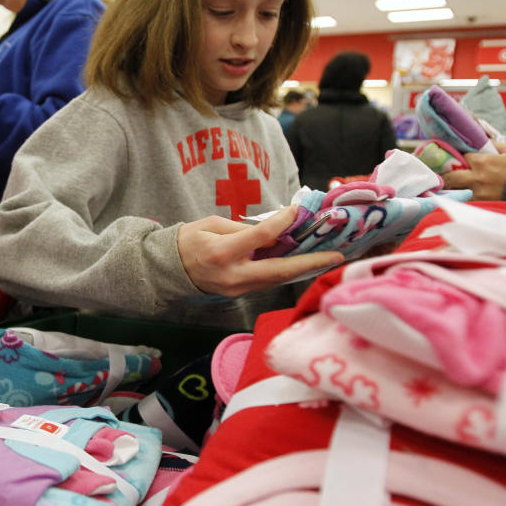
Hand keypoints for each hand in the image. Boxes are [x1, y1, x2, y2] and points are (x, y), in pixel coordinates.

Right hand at [177, 206, 343, 296]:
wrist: (168, 270)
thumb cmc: (188, 241)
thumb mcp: (211, 224)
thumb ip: (243, 229)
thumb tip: (274, 231)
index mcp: (222, 253)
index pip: (261, 238)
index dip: (282, 223)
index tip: (298, 211)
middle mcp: (233, 276)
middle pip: (279, 271)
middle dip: (311, 263)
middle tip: (337, 256)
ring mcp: (238, 290)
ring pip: (278, 280)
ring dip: (304, 269)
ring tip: (327, 258)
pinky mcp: (241, 295)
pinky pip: (269, 282)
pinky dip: (288, 272)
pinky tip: (303, 264)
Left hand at [442, 141, 505, 199]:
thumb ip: (494, 146)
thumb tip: (482, 143)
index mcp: (483, 162)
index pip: (462, 156)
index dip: (461, 156)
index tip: (460, 157)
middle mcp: (477, 178)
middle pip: (451, 177)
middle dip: (448, 175)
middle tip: (448, 174)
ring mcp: (480, 194)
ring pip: (458, 191)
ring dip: (457, 188)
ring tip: (458, 186)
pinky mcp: (485, 205)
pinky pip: (469, 201)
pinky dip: (467, 198)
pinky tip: (468, 196)